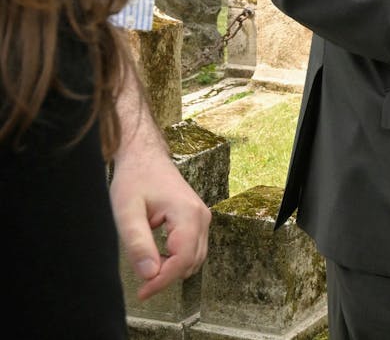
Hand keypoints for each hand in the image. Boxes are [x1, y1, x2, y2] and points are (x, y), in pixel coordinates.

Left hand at [109, 138, 210, 300]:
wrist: (144, 157)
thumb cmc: (135, 180)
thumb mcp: (127, 212)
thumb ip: (138, 243)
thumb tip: (149, 274)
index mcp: (188, 214)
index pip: (183, 259)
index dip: (163, 280)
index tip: (142, 292)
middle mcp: (201, 217)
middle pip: (192, 261)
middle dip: (167, 276)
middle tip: (140, 284)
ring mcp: (202, 217)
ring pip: (195, 257)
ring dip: (173, 269)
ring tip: (146, 267)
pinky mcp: (197, 219)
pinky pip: (193, 248)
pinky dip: (177, 259)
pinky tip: (156, 257)